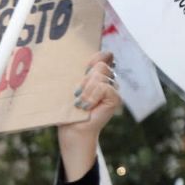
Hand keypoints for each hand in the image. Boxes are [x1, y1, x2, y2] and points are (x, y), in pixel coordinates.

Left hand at [57, 50, 119, 179]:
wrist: (72, 129)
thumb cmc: (68, 108)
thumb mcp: (70, 86)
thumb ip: (78, 71)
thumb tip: (80, 57)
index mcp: (98, 74)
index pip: (104, 56)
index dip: (96, 57)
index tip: (84, 69)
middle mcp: (108, 80)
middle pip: (100, 65)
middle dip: (85, 79)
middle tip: (76, 94)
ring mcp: (113, 88)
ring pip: (100, 76)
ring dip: (85, 90)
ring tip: (79, 103)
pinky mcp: (116, 98)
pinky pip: (104, 87)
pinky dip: (92, 96)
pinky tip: (86, 106)